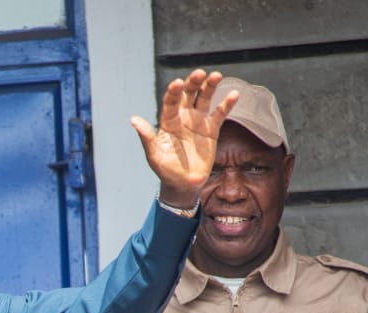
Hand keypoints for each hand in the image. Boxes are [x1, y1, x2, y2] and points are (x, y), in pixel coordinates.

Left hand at [131, 69, 238, 207]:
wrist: (184, 184)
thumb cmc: (166, 170)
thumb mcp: (154, 156)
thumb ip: (146, 137)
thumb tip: (134, 120)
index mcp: (168, 121)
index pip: (170, 101)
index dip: (174, 92)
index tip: (178, 83)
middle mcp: (183, 116)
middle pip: (188, 94)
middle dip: (193, 83)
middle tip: (199, 73)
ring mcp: (198, 121)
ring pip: (204, 98)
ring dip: (210, 86)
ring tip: (216, 76)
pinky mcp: (211, 129)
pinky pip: (220, 113)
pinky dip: (227, 104)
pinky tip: (234, 94)